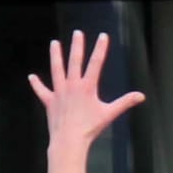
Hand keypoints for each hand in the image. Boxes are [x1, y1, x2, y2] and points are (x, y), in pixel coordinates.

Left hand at [29, 30, 144, 148]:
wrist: (69, 139)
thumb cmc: (90, 128)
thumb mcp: (110, 114)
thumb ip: (125, 103)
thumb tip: (141, 96)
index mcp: (87, 87)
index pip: (96, 63)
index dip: (100, 49)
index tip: (103, 36)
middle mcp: (72, 85)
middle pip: (74, 61)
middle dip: (77, 46)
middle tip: (77, 33)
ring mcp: (59, 91)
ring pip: (56, 69)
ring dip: (55, 56)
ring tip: (54, 43)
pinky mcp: (50, 101)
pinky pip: (42, 91)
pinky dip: (36, 84)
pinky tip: (32, 77)